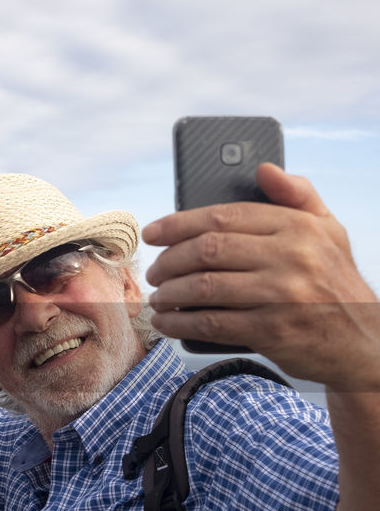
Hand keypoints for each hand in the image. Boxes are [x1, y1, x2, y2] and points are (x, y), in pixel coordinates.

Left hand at [143, 163, 379, 388]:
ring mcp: (282, 294)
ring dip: (170, 292)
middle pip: (207, 250)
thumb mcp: (328, 231)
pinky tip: (166, 322)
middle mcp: (291, 256)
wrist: (362, 341)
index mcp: (298, 227)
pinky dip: (180, 323)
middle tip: (154, 271)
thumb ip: (297, 196)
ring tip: (158, 296)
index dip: (179, 223)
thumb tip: (263, 169)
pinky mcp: (272, 330)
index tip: (152, 232)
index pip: (225, 216)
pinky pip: (211, 323)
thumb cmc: (334, 280)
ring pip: (204, 286)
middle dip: (169, 260)